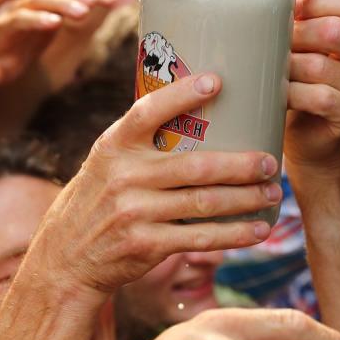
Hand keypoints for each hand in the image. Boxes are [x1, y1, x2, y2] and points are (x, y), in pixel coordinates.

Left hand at [0, 0, 116, 85]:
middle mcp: (20, 6)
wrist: (13, 47)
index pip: (19, 19)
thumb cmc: (6, 62)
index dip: (36, 20)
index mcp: (5, 25)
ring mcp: (38, 0)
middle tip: (83, 12)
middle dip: (62, 4)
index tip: (55, 24)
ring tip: (99, 2)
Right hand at [27, 73, 280, 305]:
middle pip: (195, 166)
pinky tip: (258, 229)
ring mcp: (134, 213)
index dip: (181, 94)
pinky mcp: (145, 245)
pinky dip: (234, 234)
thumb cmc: (98, 200)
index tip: (216, 81)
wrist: (66, 257)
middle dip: (241, 164)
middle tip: (271, 161)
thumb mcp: (107, 164)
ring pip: (204, 203)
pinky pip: (199, 238)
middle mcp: (123, 177)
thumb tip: (197, 111)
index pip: (147, 112)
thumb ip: (141, 144)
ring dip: (246, 199)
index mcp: (114, 147)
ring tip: (273, 193)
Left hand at [284, 0, 339, 169]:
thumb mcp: (306, 44)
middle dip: (295, 34)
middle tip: (268, 43)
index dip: (319, 2)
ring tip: (267, 68)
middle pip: (335, 30)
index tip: (289, 12)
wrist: (310, 140)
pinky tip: (277, 93)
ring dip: (286, 66)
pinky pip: (321, 97)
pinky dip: (292, 92)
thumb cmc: (302, 83)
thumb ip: (303, 17)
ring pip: (321, 65)